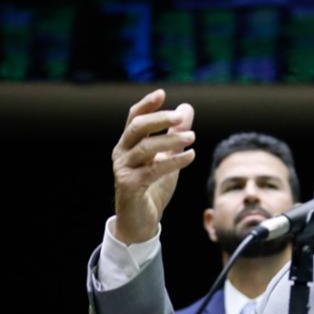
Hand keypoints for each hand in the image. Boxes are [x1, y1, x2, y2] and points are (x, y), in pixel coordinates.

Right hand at [112, 89, 196, 243]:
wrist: (140, 220)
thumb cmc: (152, 187)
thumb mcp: (167, 157)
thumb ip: (175, 134)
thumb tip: (187, 108)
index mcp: (127, 144)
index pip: (134, 117)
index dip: (146, 104)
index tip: (162, 93)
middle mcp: (121, 153)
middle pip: (137, 128)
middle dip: (159, 120)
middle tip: (181, 118)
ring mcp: (123, 169)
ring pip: (145, 148)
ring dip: (171, 141)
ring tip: (192, 138)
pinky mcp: (129, 185)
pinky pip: (153, 170)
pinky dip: (173, 162)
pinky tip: (190, 156)